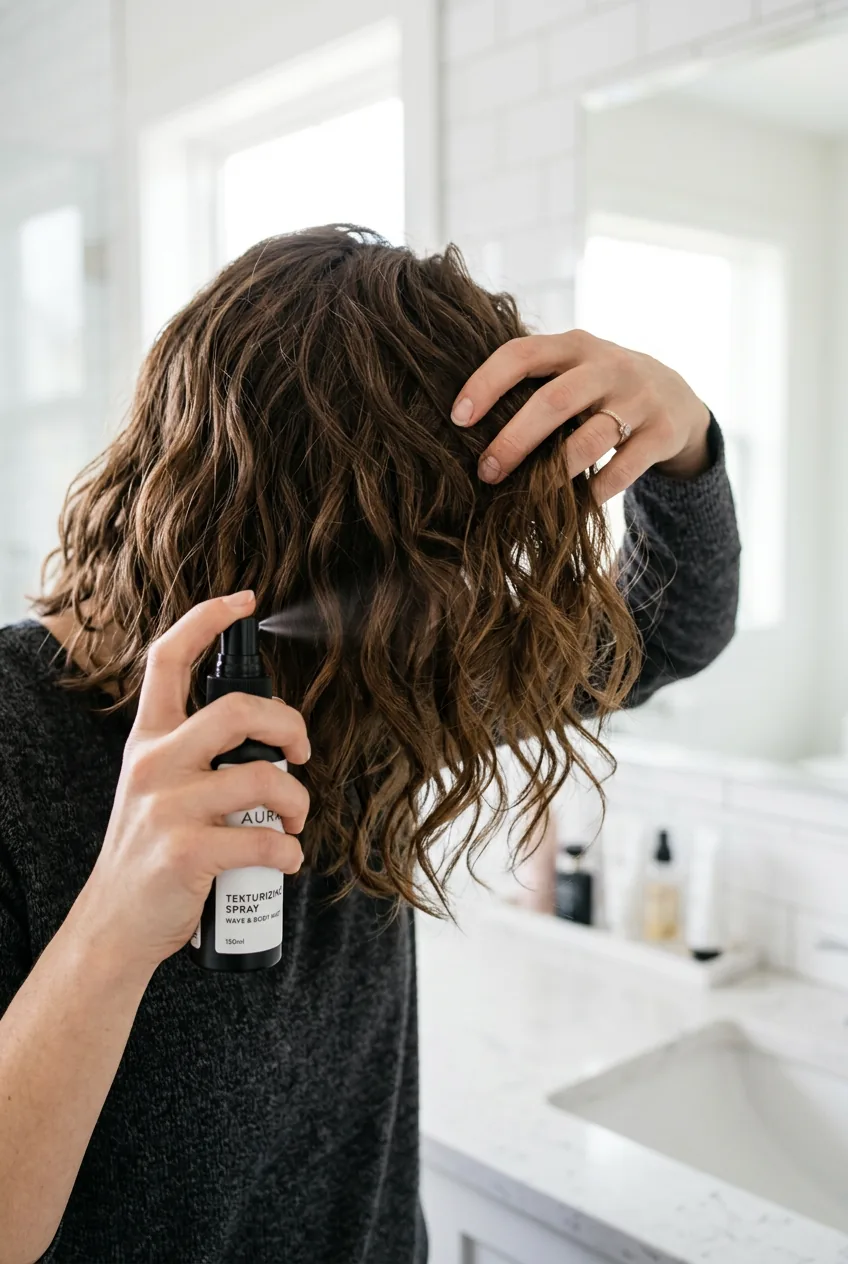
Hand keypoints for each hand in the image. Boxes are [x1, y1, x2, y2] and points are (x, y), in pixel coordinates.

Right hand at [69, 592, 310, 973]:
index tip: (243, 599)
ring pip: (260, 777)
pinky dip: (290, 851)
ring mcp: (167, 808)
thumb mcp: (154, 789)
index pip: (169, 659)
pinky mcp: (186, 853)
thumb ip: (191, 754)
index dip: (207, 620)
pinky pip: (263, 839)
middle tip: (301, 751)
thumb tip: (264, 732)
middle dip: (287, 723)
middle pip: (235, 709)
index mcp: (147, 742)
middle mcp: (153, 765)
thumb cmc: (150, 855)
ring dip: (298, 801)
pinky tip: (285, 858)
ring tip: (295, 821)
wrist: (114, 927)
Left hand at [451, 330, 711, 502]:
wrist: (676, 396)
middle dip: (514, 440)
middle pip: (554, 401)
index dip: (486, 383)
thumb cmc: (599, 389)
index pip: (522, 354)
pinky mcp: (662, 432)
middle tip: (486, 471)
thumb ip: (532, 383)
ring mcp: (640, 398)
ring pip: (591, 438)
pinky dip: (596, 491)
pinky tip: (576, 506)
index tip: (457, 418)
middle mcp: (608, 366)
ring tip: (529, 496)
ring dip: (554, 473)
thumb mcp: (571, 369)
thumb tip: (463, 424)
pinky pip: (624, 468)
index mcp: (574, 345)